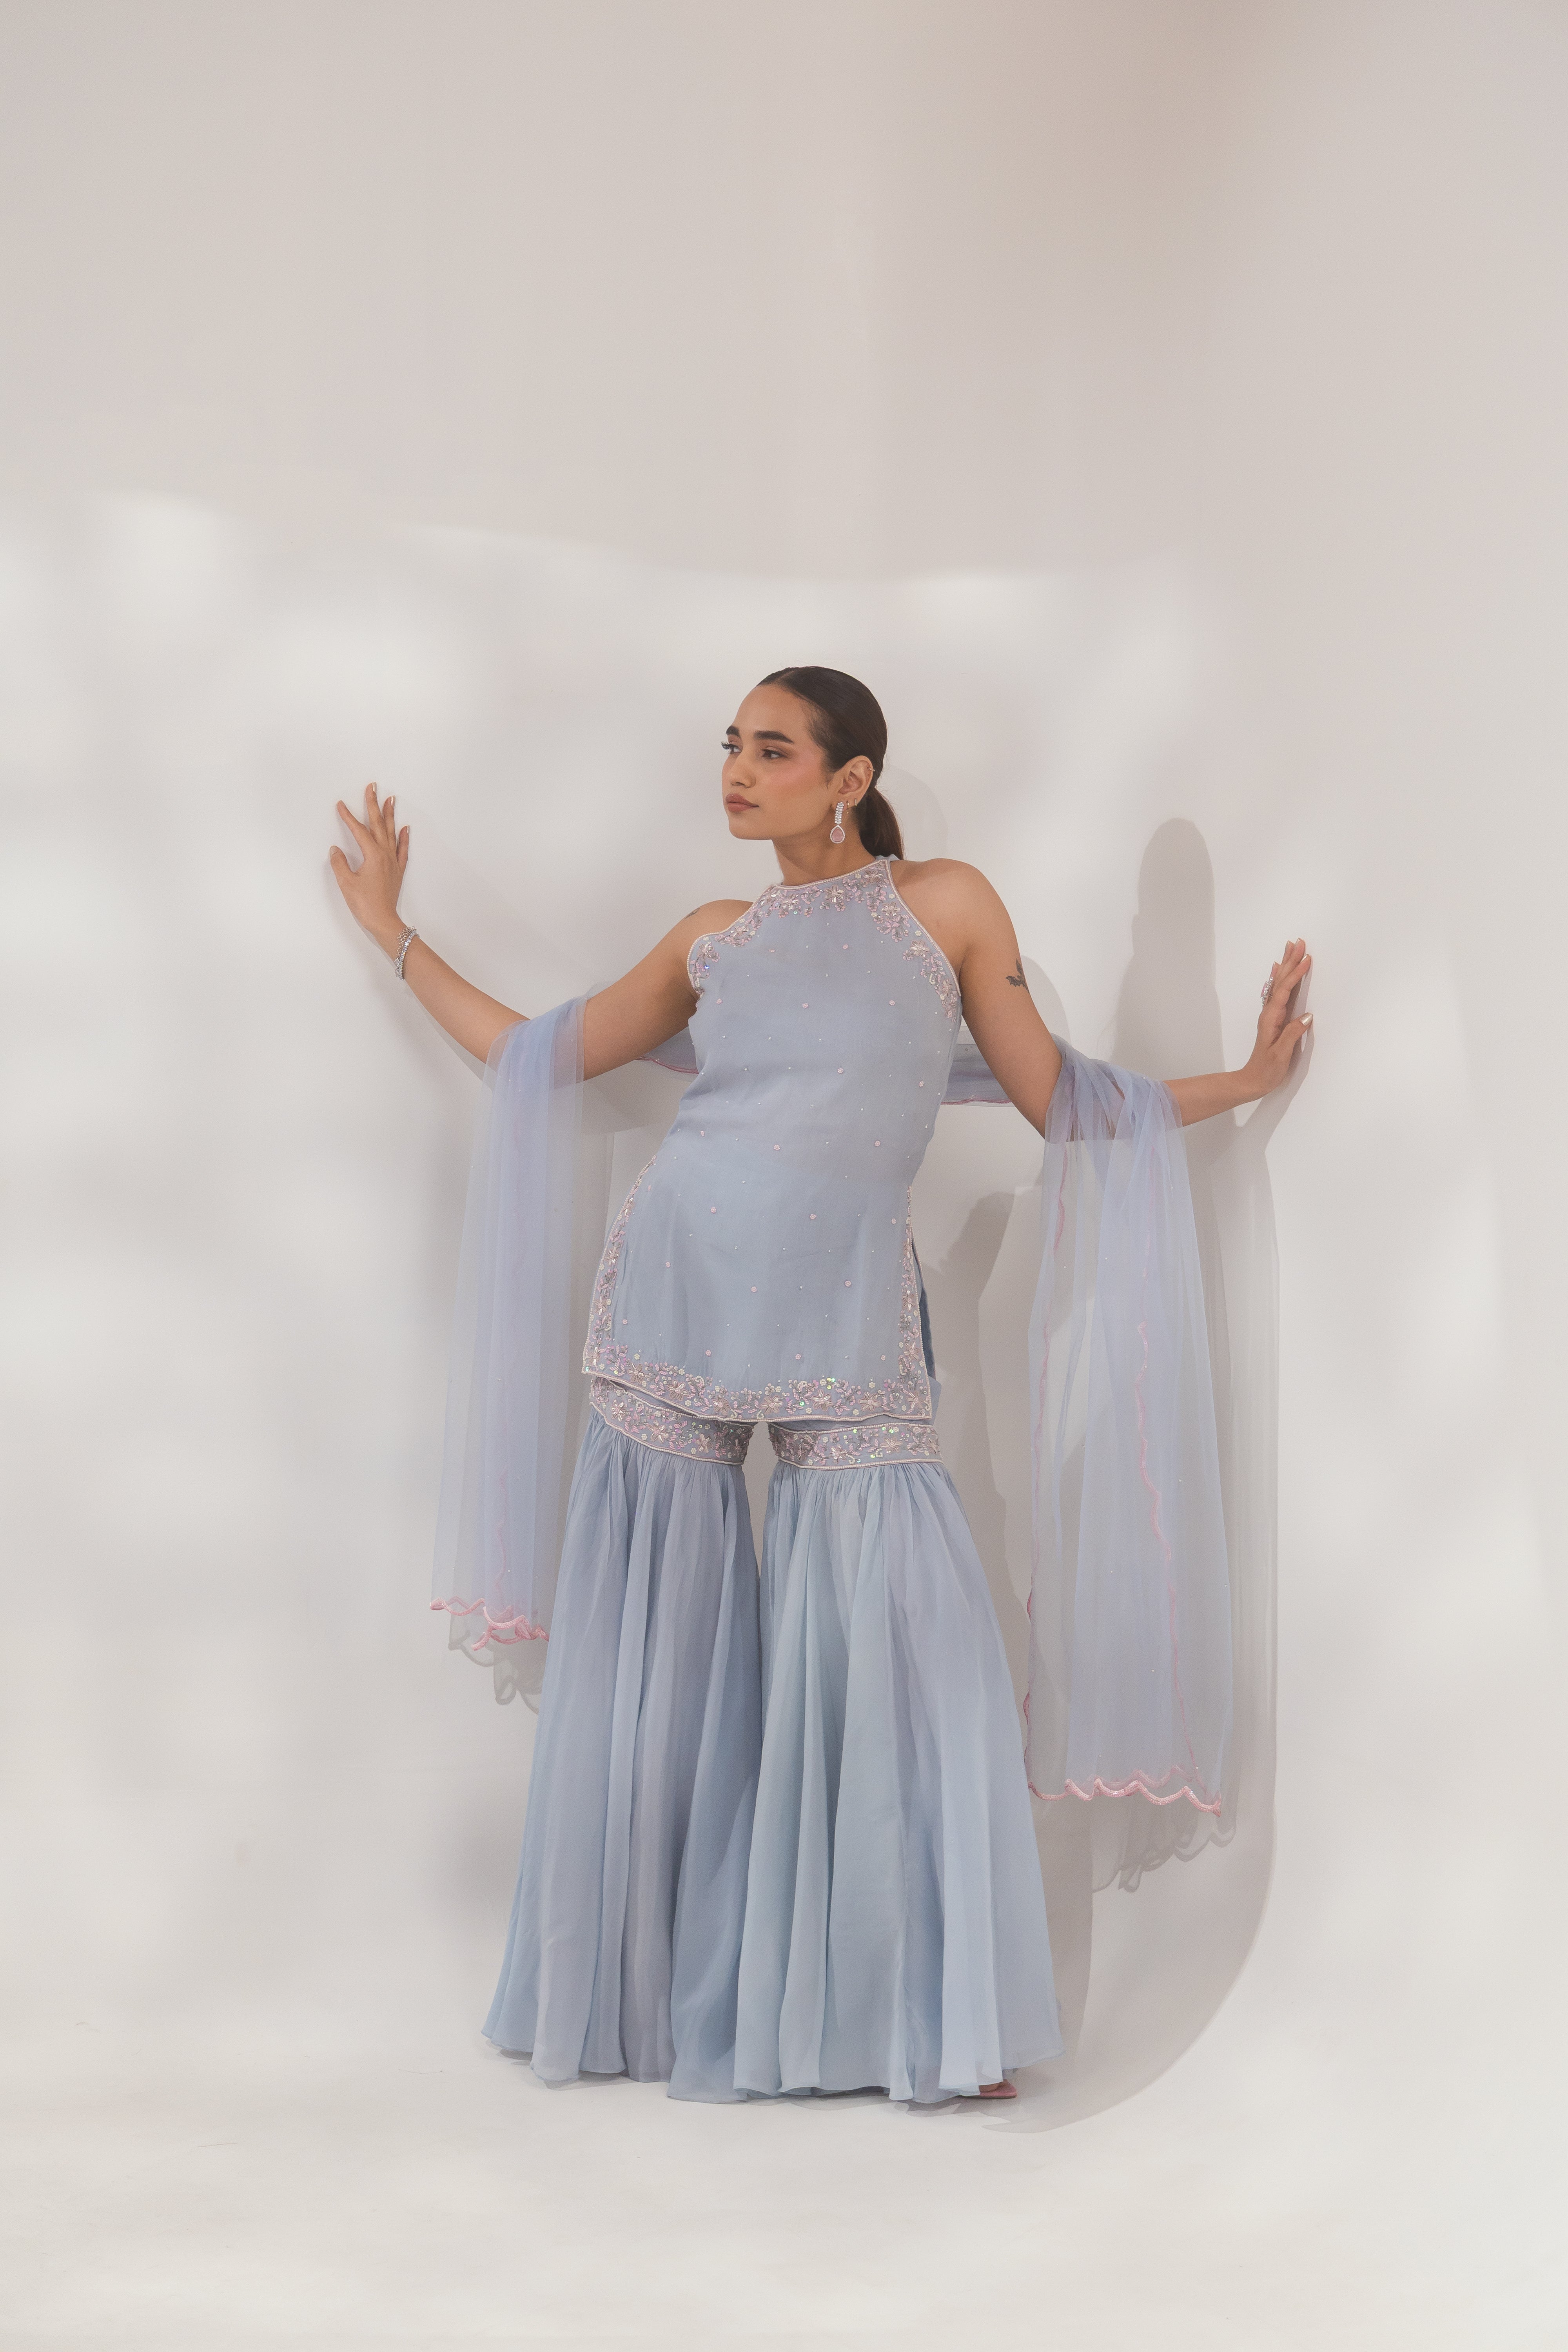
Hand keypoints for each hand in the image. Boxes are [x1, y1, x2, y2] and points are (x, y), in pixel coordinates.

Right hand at [330, 784, 408, 952]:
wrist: (384, 921)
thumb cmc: (365, 904)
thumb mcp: (346, 883)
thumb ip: (340, 863)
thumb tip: (336, 850)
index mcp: (372, 855)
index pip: (359, 831)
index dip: (349, 817)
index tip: (341, 805)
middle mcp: (385, 855)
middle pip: (378, 825)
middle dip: (374, 804)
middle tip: (372, 787)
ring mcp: (393, 862)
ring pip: (391, 833)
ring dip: (389, 815)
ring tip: (390, 799)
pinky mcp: (397, 871)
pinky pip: (402, 850)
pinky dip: (403, 838)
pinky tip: (404, 828)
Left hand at [1242, 937, 1312, 1097]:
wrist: (1253, 1080)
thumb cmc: (1267, 1069)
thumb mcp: (1281, 1054)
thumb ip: (1293, 1034)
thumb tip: (1308, 1015)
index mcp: (1272, 1018)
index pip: (1285, 991)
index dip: (1296, 974)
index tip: (1306, 958)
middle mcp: (1269, 1012)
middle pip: (1281, 981)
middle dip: (1290, 961)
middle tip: (1298, 941)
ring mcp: (1271, 1014)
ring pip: (1279, 983)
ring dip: (1285, 965)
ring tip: (1290, 948)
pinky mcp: (1274, 1018)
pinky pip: (1277, 991)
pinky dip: (1279, 977)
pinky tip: (1278, 969)